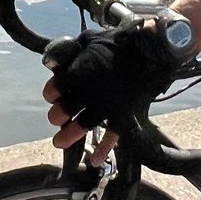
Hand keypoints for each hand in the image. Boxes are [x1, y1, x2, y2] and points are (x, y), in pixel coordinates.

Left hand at [40, 25, 181, 158]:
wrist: (148, 51)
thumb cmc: (117, 42)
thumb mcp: (89, 39)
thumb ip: (72, 50)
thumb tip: (57, 58)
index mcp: (78, 73)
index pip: (55, 89)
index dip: (52, 93)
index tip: (52, 95)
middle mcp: (88, 93)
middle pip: (65, 111)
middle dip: (57, 116)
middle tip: (56, 119)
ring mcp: (106, 106)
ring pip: (82, 126)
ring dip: (69, 136)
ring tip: (59, 142)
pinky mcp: (122, 115)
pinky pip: (112, 136)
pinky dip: (104, 149)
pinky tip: (95, 160)